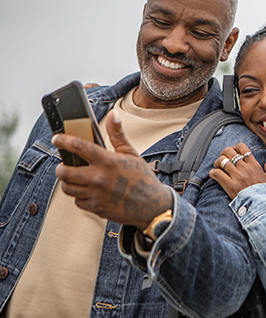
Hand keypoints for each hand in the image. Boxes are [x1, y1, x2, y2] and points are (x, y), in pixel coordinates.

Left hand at [53, 109, 172, 228]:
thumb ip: (118, 134)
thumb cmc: (143, 178)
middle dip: (61, 167)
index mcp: (108, 161)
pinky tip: (88, 191)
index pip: (79, 147)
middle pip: (64, 172)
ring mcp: (96, 195)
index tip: (57, 138)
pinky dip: (80, 196)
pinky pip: (77, 201)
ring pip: (68, 188)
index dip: (64, 141)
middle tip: (65, 165)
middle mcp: (99, 178)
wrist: (153, 206)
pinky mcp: (96, 208)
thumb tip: (113, 114)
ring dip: (68, 182)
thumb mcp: (131, 153)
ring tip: (76, 178)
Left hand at [209, 143, 265, 199]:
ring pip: (222, 160)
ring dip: (217, 162)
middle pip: (229, 151)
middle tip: (222, 158)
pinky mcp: (230, 186)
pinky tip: (214, 175)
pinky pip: (217, 173)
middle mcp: (245, 168)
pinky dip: (213, 173)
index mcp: (255, 166)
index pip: (242, 148)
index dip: (235, 147)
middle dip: (224, 153)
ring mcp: (237, 176)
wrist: (264, 209)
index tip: (233, 152)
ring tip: (217, 166)